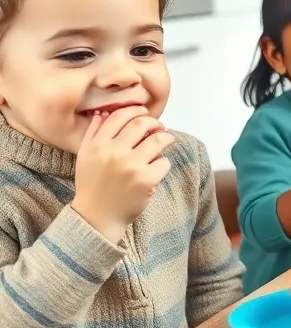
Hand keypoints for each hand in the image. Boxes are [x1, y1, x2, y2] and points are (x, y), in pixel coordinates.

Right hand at [71, 107, 174, 239]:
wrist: (97, 217)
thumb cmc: (92, 185)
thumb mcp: (85, 157)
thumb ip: (93, 134)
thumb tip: (104, 112)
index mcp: (97, 145)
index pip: (119, 117)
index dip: (135, 110)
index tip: (144, 112)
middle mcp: (113, 153)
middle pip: (141, 124)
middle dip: (155, 123)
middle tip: (159, 127)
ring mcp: (131, 166)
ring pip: (158, 140)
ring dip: (166, 138)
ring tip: (167, 140)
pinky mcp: (146, 180)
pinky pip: (164, 162)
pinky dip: (163, 163)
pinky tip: (157, 168)